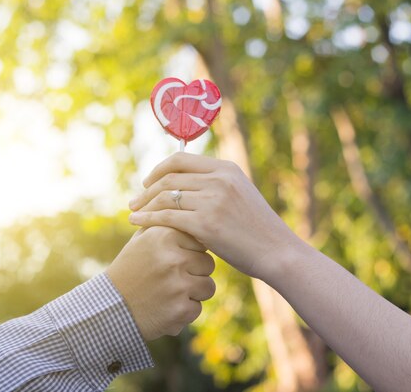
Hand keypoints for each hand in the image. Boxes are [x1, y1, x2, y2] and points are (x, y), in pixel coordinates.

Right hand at [106, 226, 215, 340]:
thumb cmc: (130, 269)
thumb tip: (193, 212)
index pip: (200, 241)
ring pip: (208, 286)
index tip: (174, 260)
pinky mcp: (181, 310)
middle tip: (171, 279)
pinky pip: (198, 308)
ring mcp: (178, 285)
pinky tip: (165, 307)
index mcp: (164, 236)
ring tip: (169, 292)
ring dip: (193, 292)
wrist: (111, 307)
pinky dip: (184, 310)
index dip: (190, 252)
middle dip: (194, 272)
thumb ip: (167, 224)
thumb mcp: (142, 239)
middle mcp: (173, 258)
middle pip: (208, 263)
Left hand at [128, 153, 298, 279]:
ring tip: (132, 212)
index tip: (148, 182)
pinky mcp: (206, 224)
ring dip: (143, 204)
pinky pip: (167, 216)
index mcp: (227, 168)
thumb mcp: (240, 194)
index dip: (159, 169)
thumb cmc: (257, 229)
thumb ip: (216, 185)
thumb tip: (186, 184)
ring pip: (165, 196)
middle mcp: (219, 179)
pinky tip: (136, 223)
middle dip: (147, 189)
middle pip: (169, 177)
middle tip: (134, 200)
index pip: (181, 159)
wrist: (277, 252)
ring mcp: (212, 201)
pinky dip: (147, 218)